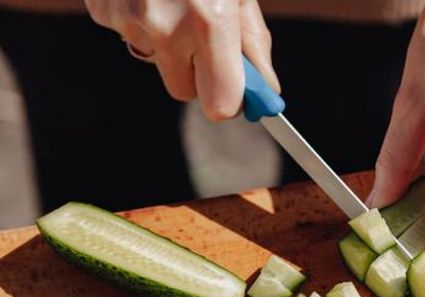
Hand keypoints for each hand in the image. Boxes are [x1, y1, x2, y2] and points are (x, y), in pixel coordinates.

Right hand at [85, 0, 278, 119]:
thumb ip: (253, 44)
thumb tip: (266, 91)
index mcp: (209, 21)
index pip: (219, 103)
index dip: (228, 101)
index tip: (235, 92)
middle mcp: (165, 26)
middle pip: (183, 91)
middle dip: (197, 73)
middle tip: (205, 38)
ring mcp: (127, 18)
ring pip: (154, 60)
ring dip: (167, 42)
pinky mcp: (101, 9)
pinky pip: (128, 35)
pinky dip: (140, 19)